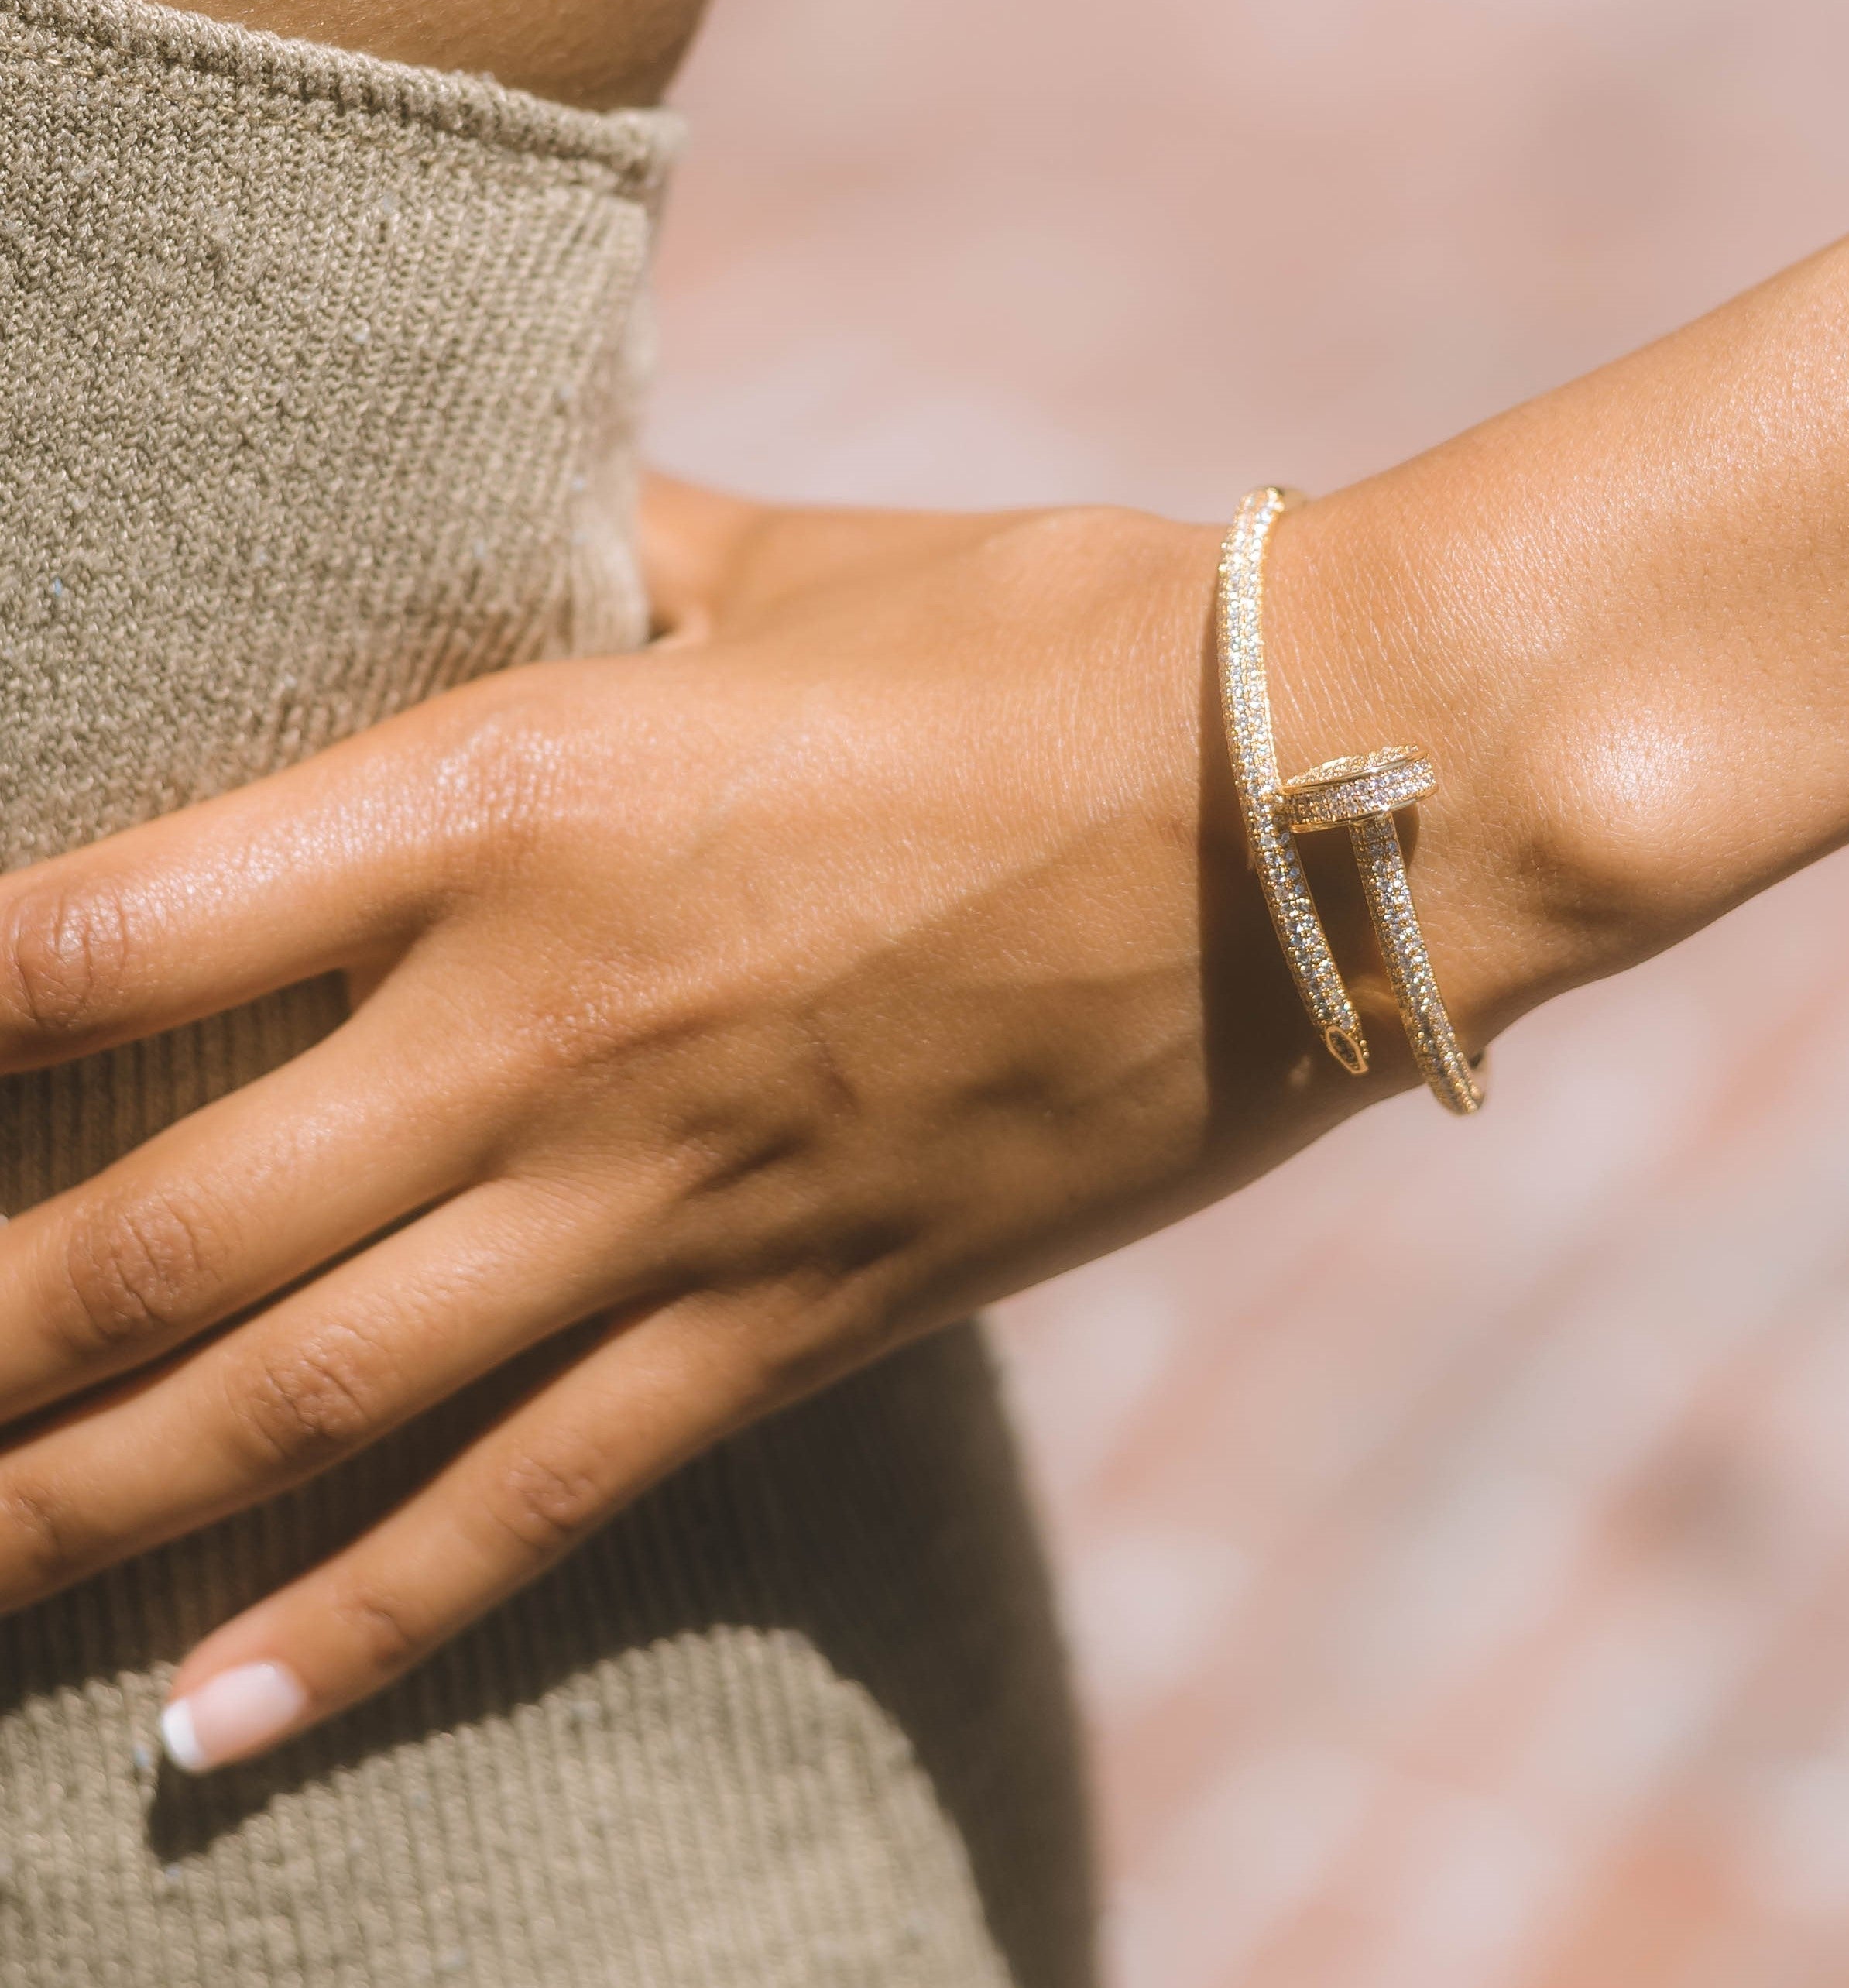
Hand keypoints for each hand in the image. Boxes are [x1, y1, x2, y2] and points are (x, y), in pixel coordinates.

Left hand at [0, 481, 1351, 1769]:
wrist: (1322, 789)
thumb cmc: (1065, 628)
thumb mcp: (800, 562)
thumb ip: (615, 554)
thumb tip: (519, 520)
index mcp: (516, 781)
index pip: (94, 933)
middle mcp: (547, 1018)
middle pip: (147, 1238)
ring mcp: (673, 1193)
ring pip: (299, 1409)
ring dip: (69, 1509)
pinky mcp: (805, 1311)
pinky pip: (536, 1502)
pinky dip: (355, 1629)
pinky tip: (196, 1728)